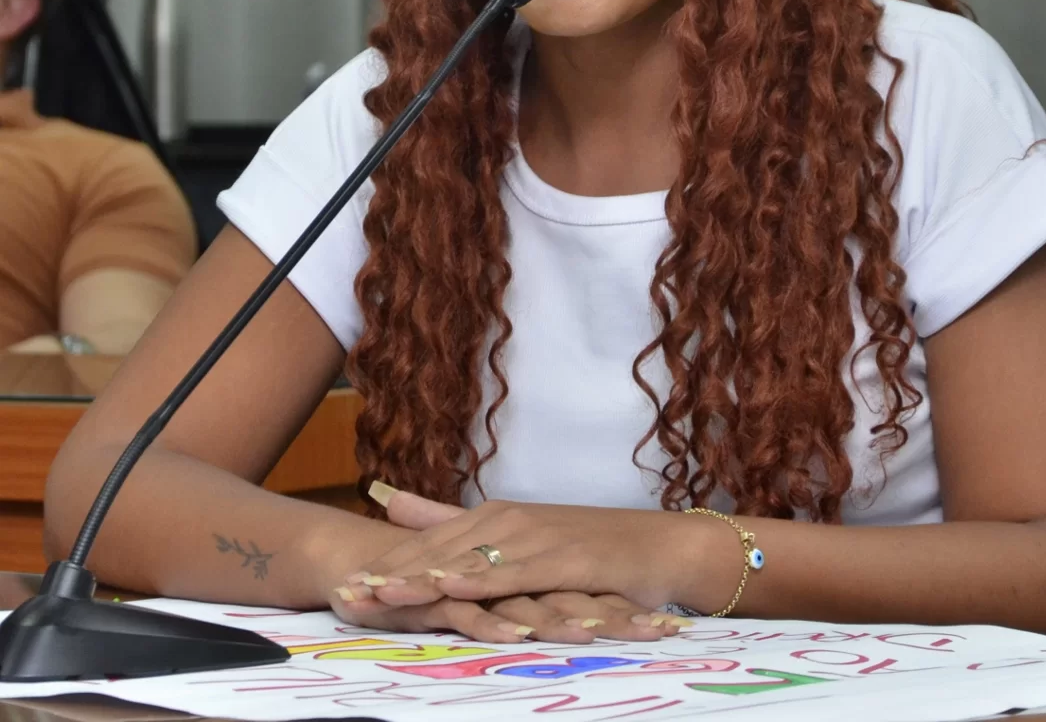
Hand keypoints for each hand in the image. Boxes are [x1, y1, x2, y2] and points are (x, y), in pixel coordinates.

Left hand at [329, 484, 699, 641]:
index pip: (428, 546)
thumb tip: (388, 498)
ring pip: (468, 562)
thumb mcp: (519, 536)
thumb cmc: (588, 546)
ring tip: (376, 595)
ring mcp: (535, 538)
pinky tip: (451, 586)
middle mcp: (508, 522)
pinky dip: (481, 579)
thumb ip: (451, 517)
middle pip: (438, 552)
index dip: (384, 566)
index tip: (340, 583)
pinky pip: (515, 572)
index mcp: (493, 518)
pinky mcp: (563, 559)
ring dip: (420, 579)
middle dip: (388, 575)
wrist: (657, 546)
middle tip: (342, 595)